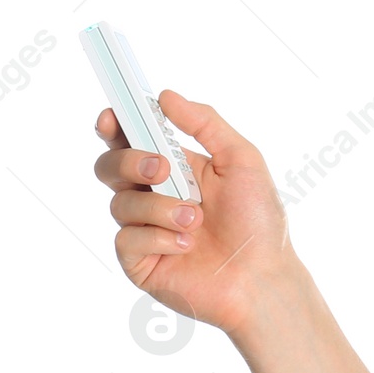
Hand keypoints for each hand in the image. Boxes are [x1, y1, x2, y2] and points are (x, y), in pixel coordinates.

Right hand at [94, 89, 299, 337]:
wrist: (263, 277)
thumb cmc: (259, 221)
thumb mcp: (241, 161)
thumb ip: (205, 124)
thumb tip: (164, 95)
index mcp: (176, 169)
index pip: (132, 141)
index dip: (114, 126)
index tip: (110, 116)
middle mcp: (155, 196)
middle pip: (110, 166)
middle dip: (129, 160)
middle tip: (161, 168)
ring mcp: (144, 229)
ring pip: (120, 202)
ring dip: (160, 207)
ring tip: (196, 221)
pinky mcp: (139, 261)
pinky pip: (126, 238)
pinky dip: (158, 237)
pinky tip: (186, 247)